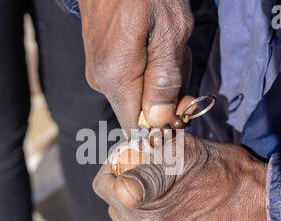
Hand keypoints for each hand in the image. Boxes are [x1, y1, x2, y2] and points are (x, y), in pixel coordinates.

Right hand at [78, 0, 193, 132]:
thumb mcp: (171, 32)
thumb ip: (164, 80)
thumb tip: (158, 122)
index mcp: (116, 77)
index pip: (137, 128)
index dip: (163, 123)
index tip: (183, 102)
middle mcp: (100, 79)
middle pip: (140, 109)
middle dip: (167, 91)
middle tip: (179, 56)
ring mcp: (97, 68)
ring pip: (137, 91)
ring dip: (160, 74)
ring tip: (165, 41)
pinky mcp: (100, 58)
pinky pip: (128, 75)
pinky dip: (148, 63)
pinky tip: (153, 38)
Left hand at [93, 133, 269, 220]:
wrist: (265, 209)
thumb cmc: (230, 176)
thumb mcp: (186, 153)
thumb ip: (146, 154)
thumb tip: (123, 156)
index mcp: (148, 217)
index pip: (104, 186)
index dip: (113, 163)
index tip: (129, 154)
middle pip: (111, 202)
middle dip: (123, 179)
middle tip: (145, 164)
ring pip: (124, 217)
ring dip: (133, 198)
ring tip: (158, 183)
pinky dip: (145, 213)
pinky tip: (167, 201)